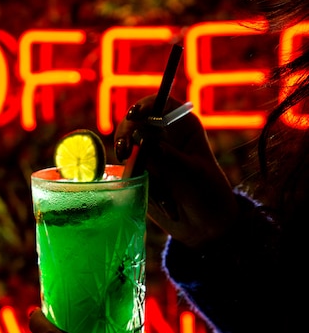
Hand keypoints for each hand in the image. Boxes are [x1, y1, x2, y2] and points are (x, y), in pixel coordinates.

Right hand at [114, 96, 238, 248]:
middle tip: (124, 149)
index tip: (134, 116)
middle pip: (137, 122)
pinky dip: (128, 174)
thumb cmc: (207, 194)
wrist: (204, 226)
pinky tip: (133, 181)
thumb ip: (166, 157)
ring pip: (128, 145)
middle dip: (127, 132)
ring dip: (125, 152)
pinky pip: (126, 169)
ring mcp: (150, 155)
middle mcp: (164, 137)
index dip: (146, 106)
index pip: (161, 105)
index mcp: (183, 127)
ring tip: (127, 162)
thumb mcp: (190, 174)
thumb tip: (140, 141)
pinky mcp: (140, 174)